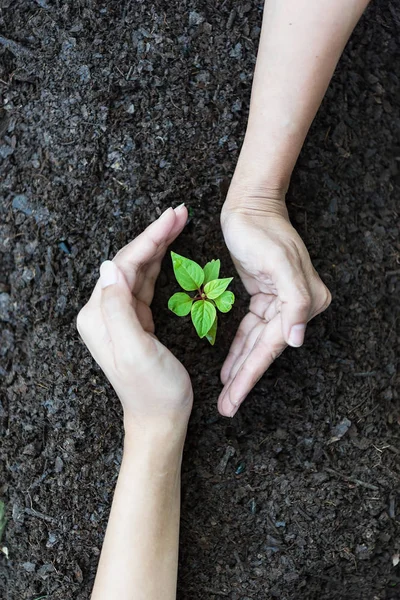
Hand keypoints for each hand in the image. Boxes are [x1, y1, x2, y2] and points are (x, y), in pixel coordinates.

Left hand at [77, 206, 192, 434]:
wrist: (160, 419)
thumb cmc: (153, 390)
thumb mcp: (135, 350)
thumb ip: (118, 308)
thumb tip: (110, 265)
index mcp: (98, 316)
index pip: (123, 265)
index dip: (149, 238)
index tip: (173, 217)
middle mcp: (102, 312)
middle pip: (129, 262)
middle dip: (155, 235)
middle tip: (181, 213)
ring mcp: (118, 315)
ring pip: (138, 269)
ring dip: (158, 245)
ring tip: (179, 222)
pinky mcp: (135, 320)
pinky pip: (145, 283)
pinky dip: (158, 263)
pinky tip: (168, 249)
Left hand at [219, 185, 330, 416]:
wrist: (249, 206)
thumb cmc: (261, 230)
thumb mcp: (279, 262)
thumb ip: (294, 301)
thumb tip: (297, 340)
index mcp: (303, 301)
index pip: (272, 347)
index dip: (251, 376)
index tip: (233, 401)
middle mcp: (295, 305)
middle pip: (264, 350)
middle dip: (244, 380)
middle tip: (226, 408)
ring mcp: (280, 303)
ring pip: (256, 344)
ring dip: (240, 369)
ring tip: (226, 396)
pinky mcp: (264, 297)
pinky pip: (250, 330)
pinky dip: (239, 348)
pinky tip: (229, 368)